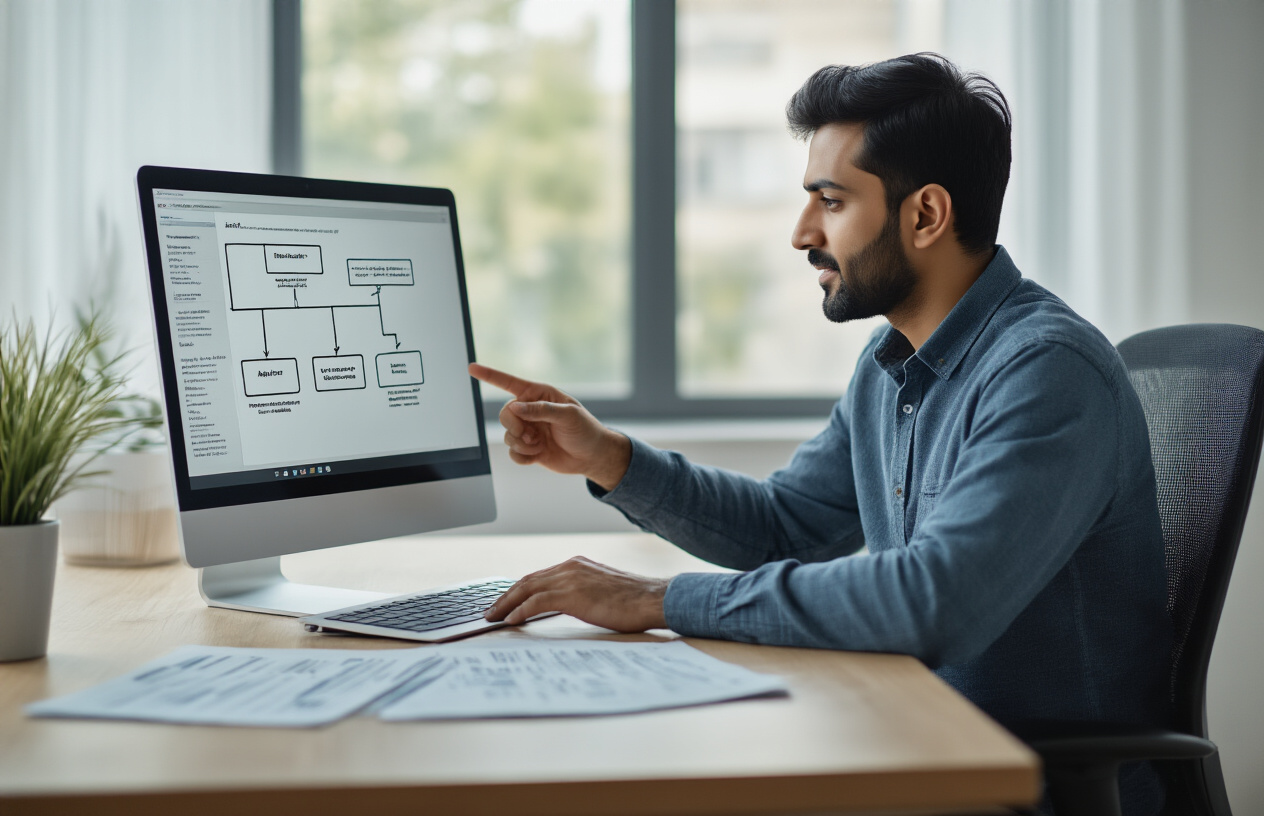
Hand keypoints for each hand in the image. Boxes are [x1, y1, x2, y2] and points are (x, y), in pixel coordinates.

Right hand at [468, 363, 631, 490]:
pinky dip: (522, 456)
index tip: (472, 368)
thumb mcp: (568, 415)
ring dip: (521, 443)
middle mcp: (531, 411)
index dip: (490, 375)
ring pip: (508, 435)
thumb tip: (515, 407)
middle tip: (530, 435)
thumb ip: (542, 409)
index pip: (510, 383)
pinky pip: (513, 452)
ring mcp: (529, 430)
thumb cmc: (585, 430)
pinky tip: (536, 455)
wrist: (592, 456)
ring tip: (538, 445)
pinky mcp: (529, 449)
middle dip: (514, 426)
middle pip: (505, 414)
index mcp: (539, 395)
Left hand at [485, 556, 669, 632]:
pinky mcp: (572, 595)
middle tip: (491, 610)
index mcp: (577, 564)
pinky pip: (536, 602)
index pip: (539, 576)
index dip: (520, 589)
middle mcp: (570, 566)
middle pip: (527, 580)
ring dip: (507, 604)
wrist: (653, 599)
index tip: (506, 601)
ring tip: (494, 617)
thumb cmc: (635, 600)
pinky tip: (512, 621)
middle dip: (506, 596)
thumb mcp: (604, 590)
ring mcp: (570, 579)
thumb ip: (584, 591)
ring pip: (527, 589)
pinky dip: (520, 611)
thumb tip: (571, 604)